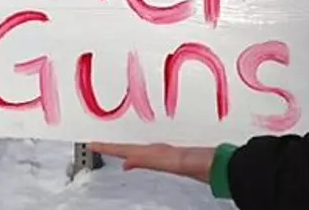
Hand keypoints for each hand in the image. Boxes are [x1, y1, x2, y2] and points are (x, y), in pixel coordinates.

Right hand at [90, 142, 213, 183]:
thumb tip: (126, 161)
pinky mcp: (169, 160)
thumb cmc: (198, 162)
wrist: (217, 165)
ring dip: (122, 150)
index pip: (124, 149)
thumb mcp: (170, 162)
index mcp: (154, 151)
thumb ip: (149, 161)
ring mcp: (163, 155)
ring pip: (136, 151)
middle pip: (127, 148)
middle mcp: (157, 150)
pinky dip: (135, 158)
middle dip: (111, 146)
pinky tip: (136, 161)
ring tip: (111, 150)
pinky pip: (145, 157)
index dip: (107, 147)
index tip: (91, 143)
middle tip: (96, 144)